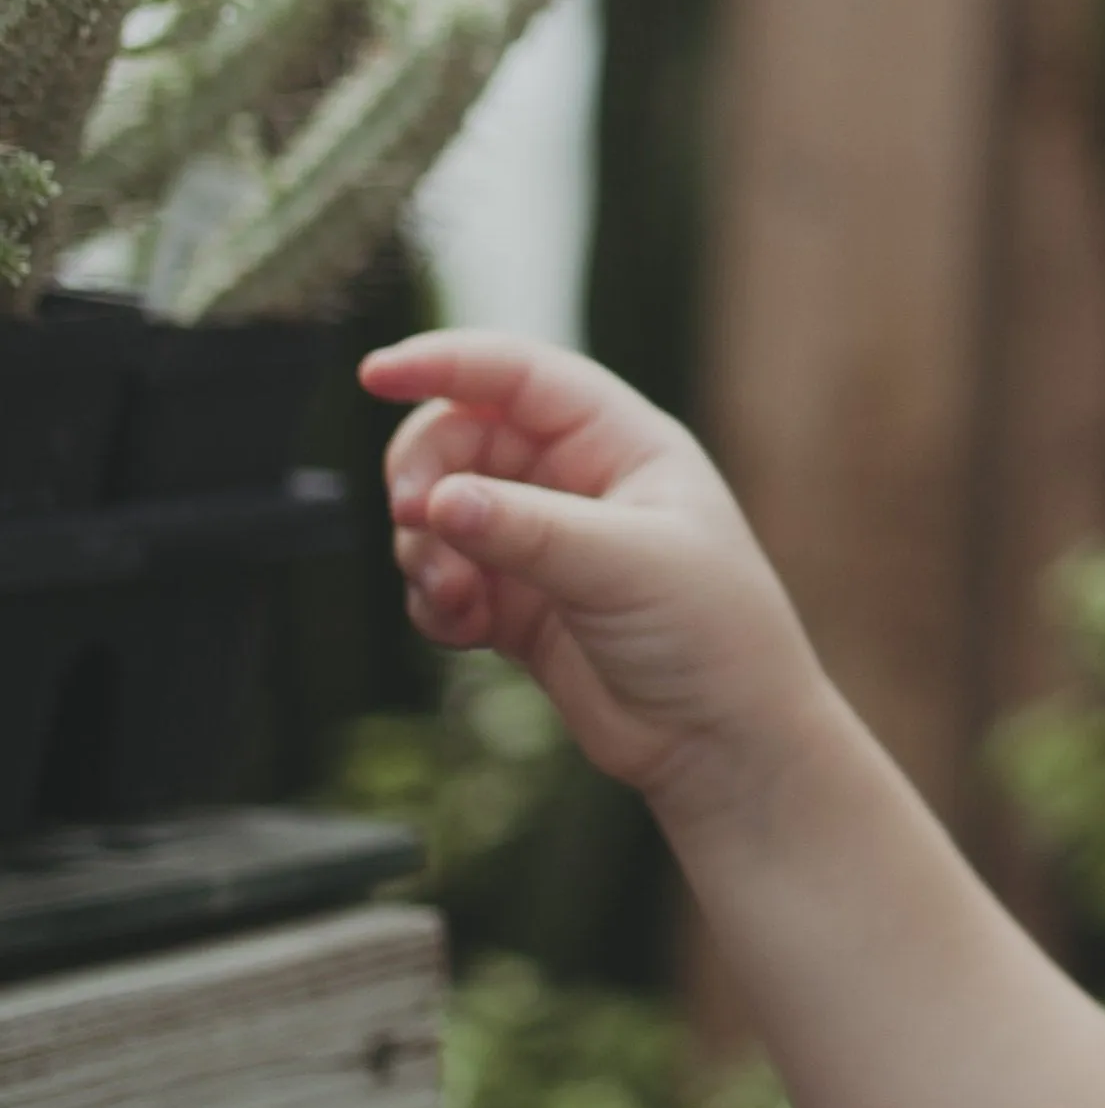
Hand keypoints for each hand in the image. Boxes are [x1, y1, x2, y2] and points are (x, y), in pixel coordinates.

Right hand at [362, 332, 822, 827]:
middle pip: (460, 438)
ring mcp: (541, 542)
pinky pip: (441, 579)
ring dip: (425, 549)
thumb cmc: (714, 635)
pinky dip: (433, 599)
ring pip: (440, 512)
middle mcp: (575, 480)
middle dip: (424, 473)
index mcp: (620, 442)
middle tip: (415, 518)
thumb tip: (439, 501)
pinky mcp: (515, 604)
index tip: (378, 374)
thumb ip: (528, 529)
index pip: (520, 375)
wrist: (723, 744)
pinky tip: (464, 631)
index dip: (447, 362)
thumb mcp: (627, 566)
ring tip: (456, 598)